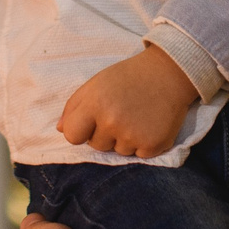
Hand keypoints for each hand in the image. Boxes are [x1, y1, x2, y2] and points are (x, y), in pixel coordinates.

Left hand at [57, 45, 199, 158]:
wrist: (168, 73)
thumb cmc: (128, 77)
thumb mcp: (96, 83)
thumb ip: (74, 106)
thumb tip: (60, 129)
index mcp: (94, 104)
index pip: (72, 136)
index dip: (81, 130)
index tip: (92, 122)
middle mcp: (112, 122)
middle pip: (96, 146)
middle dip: (105, 133)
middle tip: (121, 112)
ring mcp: (133, 135)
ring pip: (118, 152)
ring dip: (125, 139)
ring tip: (137, 116)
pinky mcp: (153, 145)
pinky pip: (139, 155)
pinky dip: (143, 144)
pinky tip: (149, 124)